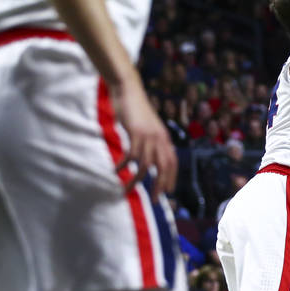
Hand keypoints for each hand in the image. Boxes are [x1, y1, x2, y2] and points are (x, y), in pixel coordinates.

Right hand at [109, 77, 177, 198]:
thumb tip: (150, 157)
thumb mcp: (149, 127)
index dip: (171, 178)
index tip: (168, 191)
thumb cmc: (136, 110)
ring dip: (137, 180)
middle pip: (164, 167)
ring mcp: (149, 136)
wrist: (129, 90)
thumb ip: (152, 141)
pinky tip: (116, 171)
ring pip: (146, 165)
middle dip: (161, 185)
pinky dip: (124, 166)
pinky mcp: (136, 133)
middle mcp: (160, 138)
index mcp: (165, 138)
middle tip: (155, 199)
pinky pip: (131, 155)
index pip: (172, 162)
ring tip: (126, 191)